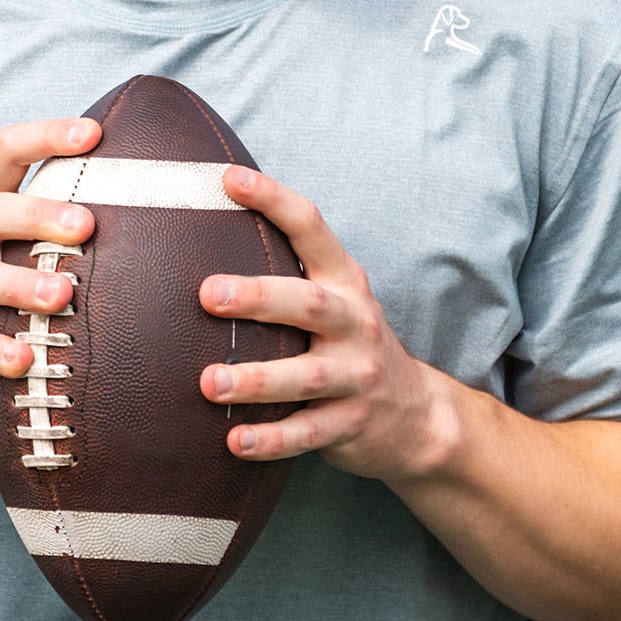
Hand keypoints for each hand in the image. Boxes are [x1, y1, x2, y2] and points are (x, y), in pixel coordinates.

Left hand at [196, 165, 447, 479]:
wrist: (418, 417)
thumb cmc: (350, 345)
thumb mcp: (334, 301)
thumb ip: (287, 275)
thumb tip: (202, 236)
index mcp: (344, 282)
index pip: (311, 227)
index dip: (273, 199)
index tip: (229, 178)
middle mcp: (354, 322)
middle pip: (308, 303)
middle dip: (259, 297)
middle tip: (208, 294)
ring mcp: (356, 376)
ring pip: (306, 375)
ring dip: (257, 379)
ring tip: (210, 382)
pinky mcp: (352, 425)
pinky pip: (308, 434)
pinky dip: (272, 439)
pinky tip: (235, 442)